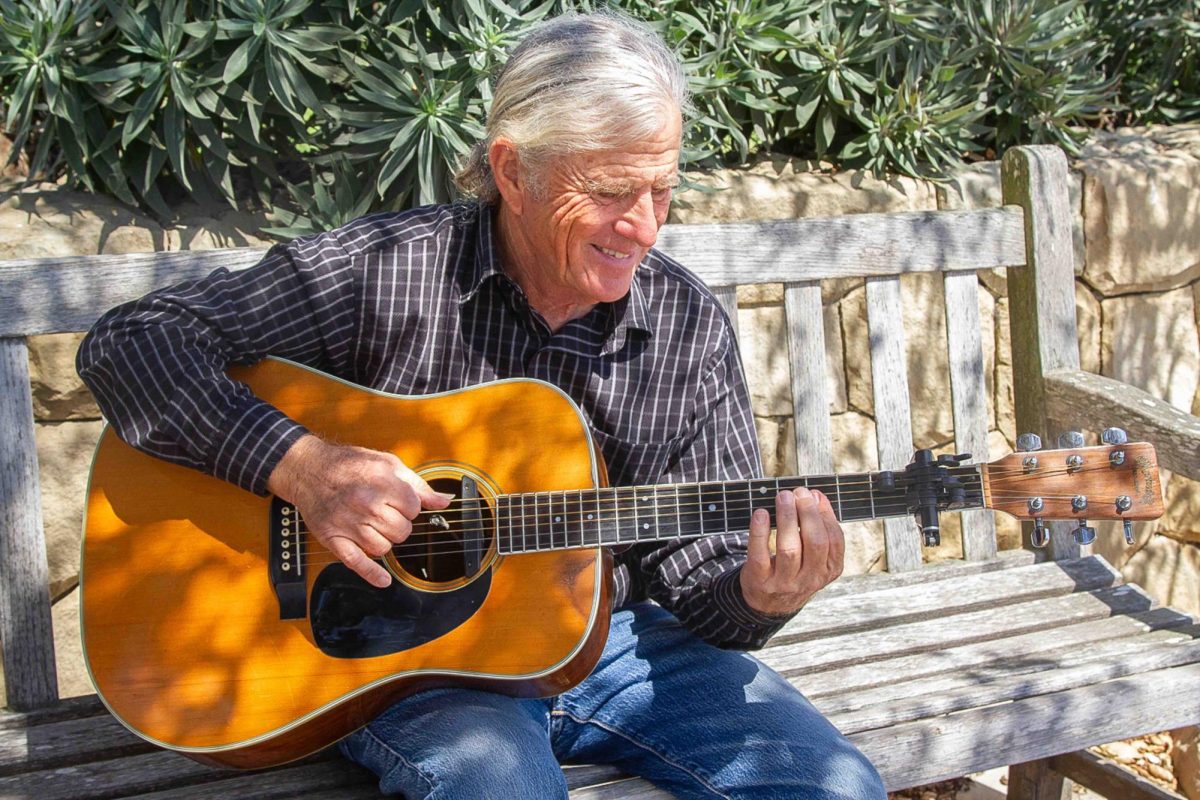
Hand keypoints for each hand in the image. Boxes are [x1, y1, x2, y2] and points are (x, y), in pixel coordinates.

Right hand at [267, 435, 450, 587]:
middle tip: (386, 513)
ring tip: (374, 526)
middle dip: (399, 524)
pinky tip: (383, 580)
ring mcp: (348, 523)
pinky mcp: (333, 538)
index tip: (400, 502)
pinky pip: (355, 562)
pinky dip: (371, 574)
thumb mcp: (387, 464)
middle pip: (401, 531)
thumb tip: (444, 502)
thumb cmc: (349, 464)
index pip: (413, 509)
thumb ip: (417, 485)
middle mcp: (365, 504)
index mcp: (381, 483)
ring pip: (383, 547)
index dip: (410, 506)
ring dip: (384, 540)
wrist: (310, 468)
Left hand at [740, 488, 844, 616]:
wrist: (769, 603)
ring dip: (787, 519)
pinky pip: (760, 554)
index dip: (826, 515)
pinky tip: (760, 514)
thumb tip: (816, 496)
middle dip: (808, 514)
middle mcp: (810, 579)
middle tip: (799, 492)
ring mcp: (785, 582)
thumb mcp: (814, 558)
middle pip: (815, 543)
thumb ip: (818, 530)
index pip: (834, 541)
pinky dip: (760, 532)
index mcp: (829, 571)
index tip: (815, 494)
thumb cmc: (794, 570)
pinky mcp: (761, 580)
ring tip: (783, 497)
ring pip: (790, 549)